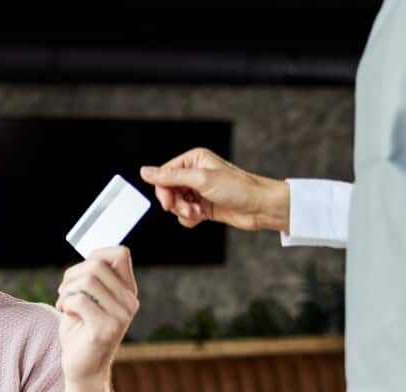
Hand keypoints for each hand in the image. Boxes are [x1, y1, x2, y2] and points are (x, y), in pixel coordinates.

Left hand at [55, 247, 138, 385]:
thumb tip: (90, 256)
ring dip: (67, 290)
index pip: (121, 253)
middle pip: (96, 265)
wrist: (83, 369)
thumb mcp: (89, 299)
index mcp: (128, 291)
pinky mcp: (105, 330)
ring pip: (87, 281)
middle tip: (64, 291)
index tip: (80, 272)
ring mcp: (120, 317)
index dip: (95, 254)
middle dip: (72, 274)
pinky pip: (79, 301)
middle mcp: (129, 302)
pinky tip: (64, 313)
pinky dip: (65, 303)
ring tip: (63, 303)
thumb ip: (93, 278)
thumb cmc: (81, 331)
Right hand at [139, 147, 289, 232]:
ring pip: (175, 204)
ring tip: (198, 213)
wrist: (260, 207)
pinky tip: (202, 216)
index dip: (163, 190)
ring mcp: (198, 190)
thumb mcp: (201, 179)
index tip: (169, 202)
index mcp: (193, 160)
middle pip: (168, 190)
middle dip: (175, 203)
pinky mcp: (203, 205)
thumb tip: (145, 171)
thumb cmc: (238, 189)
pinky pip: (184, 214)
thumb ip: (171, 176)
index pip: (164, 174)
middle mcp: (194, 173)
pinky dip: (190, 218)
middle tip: (187, 209)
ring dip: (183, 212)